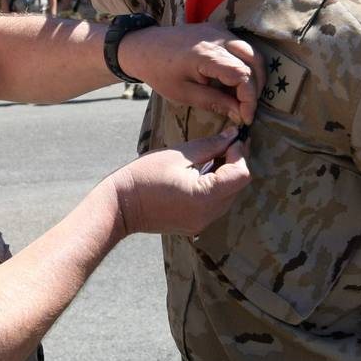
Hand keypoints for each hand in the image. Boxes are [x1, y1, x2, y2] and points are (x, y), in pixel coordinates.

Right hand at [108, 131, 249, 237]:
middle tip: (223, 144)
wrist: (120, 206)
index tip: (232, 139)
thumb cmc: (144, 176)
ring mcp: (202, 223)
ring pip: (229, 196)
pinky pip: (215, 205)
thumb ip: (210, 145)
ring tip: (209, 158)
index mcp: (205, 196)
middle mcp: (208, 215)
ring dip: (225, 176)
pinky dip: (214, 189)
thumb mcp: (179, 154)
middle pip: (238, 187)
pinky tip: (199, 175)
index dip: (240, 154)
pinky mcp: (195, 226)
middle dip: (234, 163)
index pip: (241, 175)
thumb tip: (234, 135)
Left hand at [117, 23, 264, 125]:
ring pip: (252, 52)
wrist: (143, 46)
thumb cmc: (159, 72)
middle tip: (247, 109)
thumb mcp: (184, 94)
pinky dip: (246, 64)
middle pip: (254, 61)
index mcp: (206, 55)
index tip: (246, 118)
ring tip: (244, 97)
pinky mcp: (218, 29)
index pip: (242, 75)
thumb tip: (239, 114)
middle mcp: (218, 38)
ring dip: (255, 75)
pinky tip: (236, 82)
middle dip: (257, 88)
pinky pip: (242, 46)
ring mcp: (219, 30)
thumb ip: (214, 102)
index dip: (249, 99)